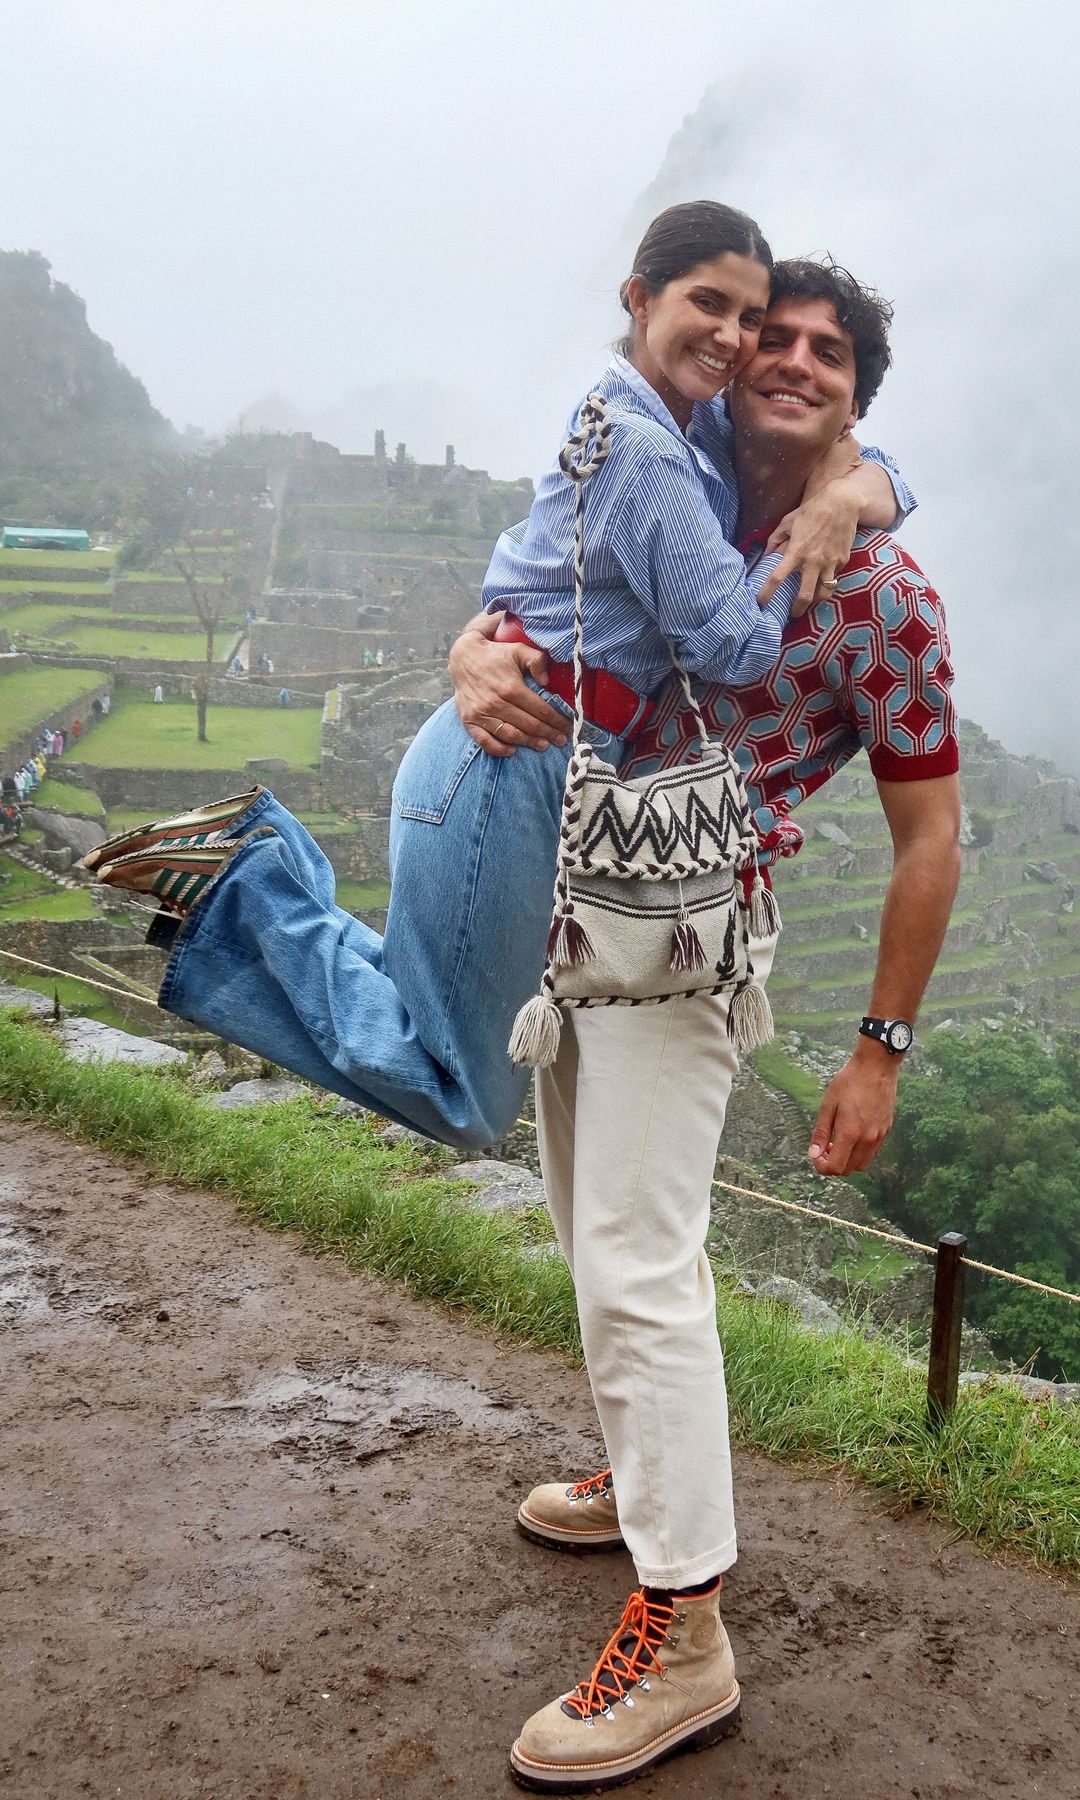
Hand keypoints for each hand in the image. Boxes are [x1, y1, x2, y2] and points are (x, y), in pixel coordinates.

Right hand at [449, 627, 568, 756]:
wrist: (463, 657)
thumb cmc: (495, 655)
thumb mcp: (519, 650)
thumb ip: (537, 661)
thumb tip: (547, 681)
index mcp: (511, 688)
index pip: (541, 710)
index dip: (557, 721)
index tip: (568, 727)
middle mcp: (496, 703)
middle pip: (529, 725)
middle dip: (548, 734)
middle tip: (561, 740)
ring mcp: (481, 714)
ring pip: (510, 735)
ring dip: (529, 743)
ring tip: (543, 746)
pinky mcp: (469, 721)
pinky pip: (485, 741)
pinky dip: (499, 749)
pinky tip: (512, 751)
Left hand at [757, 484, 860, 615]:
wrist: (842, 503)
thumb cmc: (812, 510)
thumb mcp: (788, 521)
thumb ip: (774, 539)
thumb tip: (766, 556)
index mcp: (796, 551)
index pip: (777, 577)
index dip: (766, 593)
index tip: (760, 603)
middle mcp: (813, 561)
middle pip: (804, 596)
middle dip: (797, 610)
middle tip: (792, 614)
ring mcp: (830, 563)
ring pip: (824, 593)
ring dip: (815, 601)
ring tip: (810, 602)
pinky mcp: (842, 561)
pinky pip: (834, 578)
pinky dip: (827, 581)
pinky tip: (822, 579)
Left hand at [806, 1046, 900, 1176]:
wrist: (876, 1067)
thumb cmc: (850, 1082)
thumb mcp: (828, 1105)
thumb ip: (821, 1133)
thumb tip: (814, 1154)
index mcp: (850, 1133)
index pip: (836, 1167)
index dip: (822, 1167)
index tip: (815, 1156)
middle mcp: (867, 1139)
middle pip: (848, 1169)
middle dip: (833, 1164)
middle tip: (825, 1148)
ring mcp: (879, 1136)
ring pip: (862, 1164)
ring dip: (847, 1160)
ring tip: (838, 1142)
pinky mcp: (886, 1130)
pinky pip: (872, 1153)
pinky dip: (860, 1153)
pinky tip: (852, 1135)